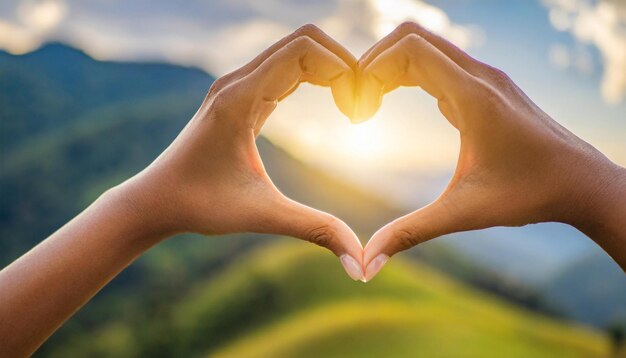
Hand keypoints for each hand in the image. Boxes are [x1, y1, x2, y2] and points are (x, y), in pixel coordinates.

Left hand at [117, 24, 364, 279]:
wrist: (155, 200)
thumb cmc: (199, 205)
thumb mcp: (263, 215)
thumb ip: (316, 230)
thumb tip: (360, 266)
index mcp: (241, 97)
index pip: (304, 49)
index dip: (344, 68)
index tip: (360, 108)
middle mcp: (237, 81)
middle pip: (305, 41)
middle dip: (343, 64)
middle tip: (363, 104)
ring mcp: (236, 85)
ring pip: (295, 51)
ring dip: (330, 68)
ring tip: (354, 104)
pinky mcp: (239, 95)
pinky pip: (284, 68)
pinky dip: (314, 75)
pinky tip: (333, 101)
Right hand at [358, 22, 625, 280]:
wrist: (582, 183)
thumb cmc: (530, 195)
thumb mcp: (463, 213)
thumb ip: (410, 233)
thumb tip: (367, 263)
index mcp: (473, 95)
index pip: (410, 48)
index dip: (372, 68)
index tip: (356, 105)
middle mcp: (480, 76)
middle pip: (414, 37)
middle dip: (375, 62)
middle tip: (355, 100)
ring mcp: (486, 79)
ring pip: (427, 47)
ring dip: (393, 67)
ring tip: (369, 102)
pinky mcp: (487, 88)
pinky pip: (440, 64)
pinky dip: (410, 74)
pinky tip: (395, 102)